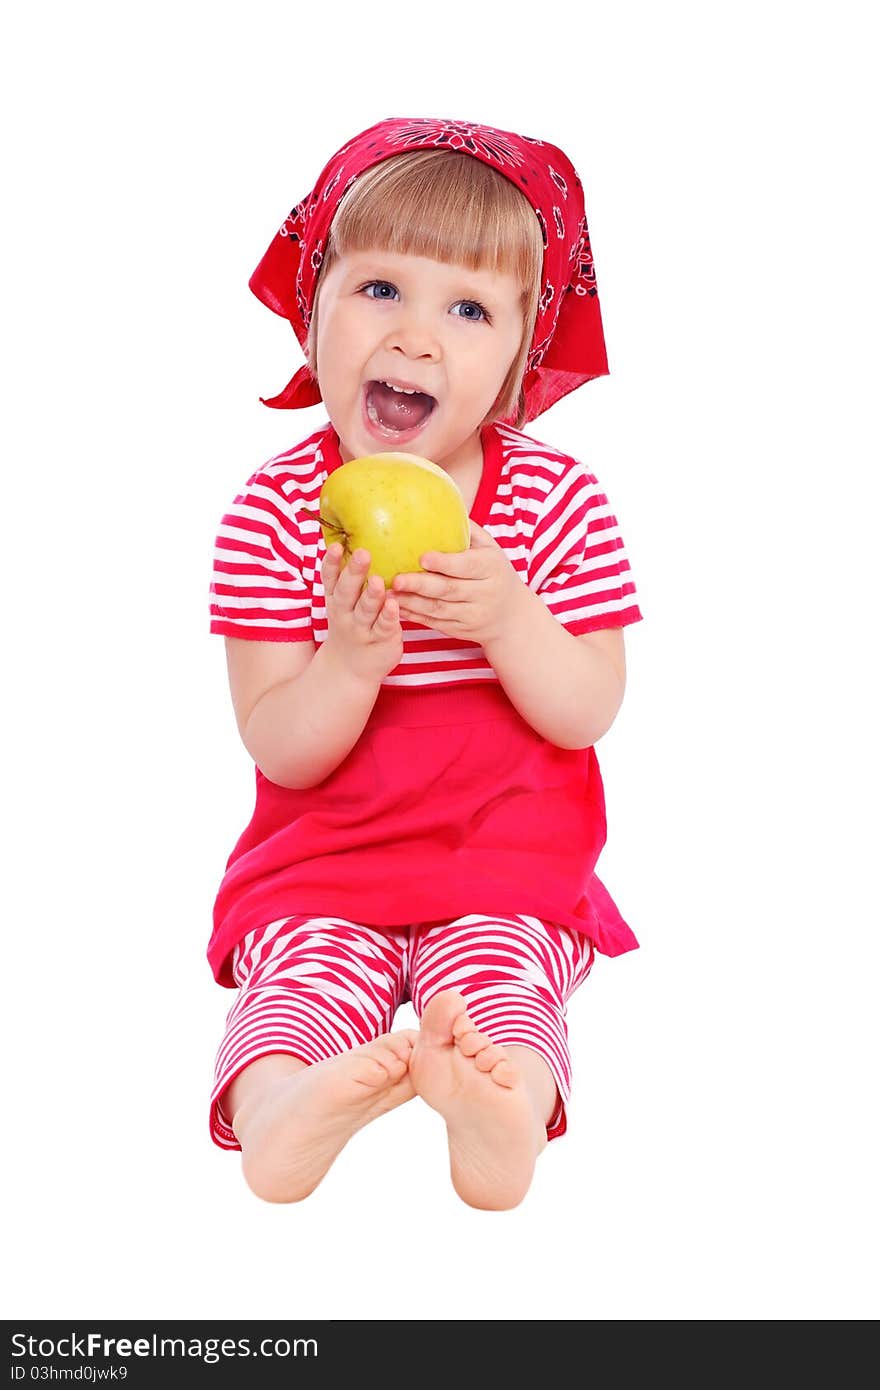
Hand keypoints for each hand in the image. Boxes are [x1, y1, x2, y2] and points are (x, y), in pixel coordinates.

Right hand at [321, 544, 403, 683]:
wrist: (350, 670)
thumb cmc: (351, 625)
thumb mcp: (342, 603)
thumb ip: (347, 578)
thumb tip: (355, 540)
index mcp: (336, 600)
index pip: (330, 579)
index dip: (331, 563)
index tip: (335, 546)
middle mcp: (345, 614)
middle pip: (347, 592)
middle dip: (354, 573)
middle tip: (363, 553)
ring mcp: (362, 628)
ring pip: (365, 610)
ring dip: (372, 596)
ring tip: (379, 581)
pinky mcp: (381, 640)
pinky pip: (384, 627)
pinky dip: (388, 616)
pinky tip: (394, 604)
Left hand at [391, 521, 526, 646]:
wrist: (512, 616)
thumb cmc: (494, 572)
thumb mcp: (491, 548)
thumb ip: (467, 529)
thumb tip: (440, 501)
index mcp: (492, 568)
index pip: (467, 566)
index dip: (445, 563)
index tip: (422, 557)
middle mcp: (485, 593)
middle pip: (449, 590)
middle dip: (421, 585)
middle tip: (396, 578)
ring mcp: (473, 615)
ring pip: (439, 610)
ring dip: (412, 603)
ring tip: (387, 593)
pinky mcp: (461, 630)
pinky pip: (435, 623)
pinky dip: (414, 616)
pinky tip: (395, 607)